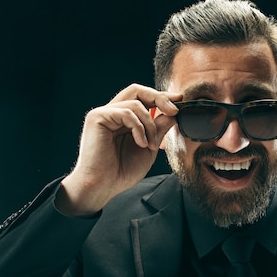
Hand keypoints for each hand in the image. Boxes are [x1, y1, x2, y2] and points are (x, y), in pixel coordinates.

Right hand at [56, 84, 181, 215]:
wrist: (103, 186)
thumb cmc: (122, 171)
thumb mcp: (149, 147)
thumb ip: (159, 128)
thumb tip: (174, 112)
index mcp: (123, 120)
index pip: (142, 99)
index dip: (161, 97)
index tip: (179, 101)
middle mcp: (112, 113)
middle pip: (137, 91)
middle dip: (159, 98)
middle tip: (174, 110)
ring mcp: (103, 114)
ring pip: (135, 103)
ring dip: (150, 124)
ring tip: (151, 144)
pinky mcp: (97, 117)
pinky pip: (126, 112)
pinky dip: (139, 128)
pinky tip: (141, 144)